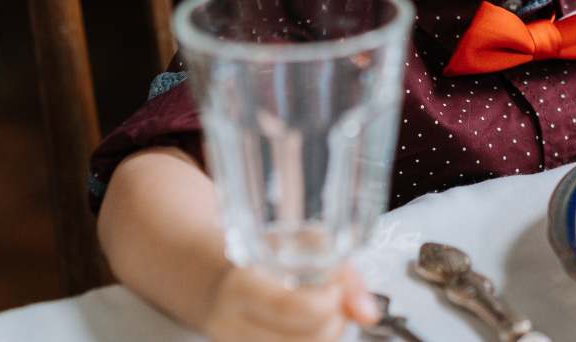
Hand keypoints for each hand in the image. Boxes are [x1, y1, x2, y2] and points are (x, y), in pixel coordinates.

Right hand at [202, 263, 379, 341]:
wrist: (206, 276)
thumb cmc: (255, 257)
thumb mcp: (295, 244)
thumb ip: (341, 274)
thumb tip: (369, 312)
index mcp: (241, 285)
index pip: (291, 307)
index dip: (328, 302)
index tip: (334, 289)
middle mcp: (232, 323)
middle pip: (303, 341)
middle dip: (334, 324)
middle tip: (336, 305)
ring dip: (325, 337)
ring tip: (324, 317)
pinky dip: (310, 341)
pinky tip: (309, 329)